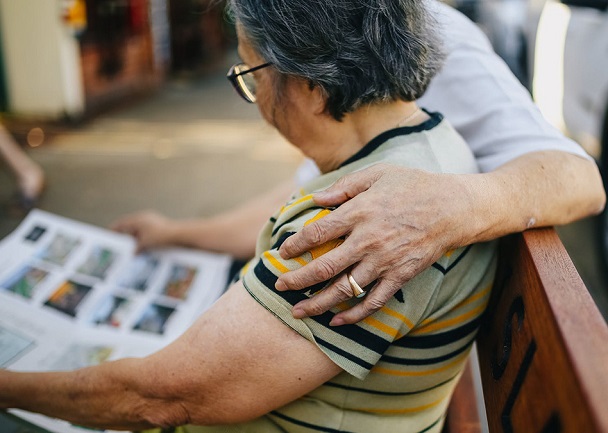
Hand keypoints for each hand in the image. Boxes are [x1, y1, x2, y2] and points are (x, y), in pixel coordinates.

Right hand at [110, 211, 175, 251]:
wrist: (180, 234)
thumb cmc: (160, 236)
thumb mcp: (145, 243)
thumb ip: (136, 248)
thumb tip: (133, 253)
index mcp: (138, 219)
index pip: (122, 223)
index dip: (114, 229)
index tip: (109, 234)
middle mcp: (145, 218)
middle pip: (130, 227)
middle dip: (125, 236)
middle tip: (119, 244)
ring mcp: (152, 221)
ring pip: (140, 230)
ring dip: (135, 238)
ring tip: (131, 248)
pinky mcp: (160, 226)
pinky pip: (147, 232)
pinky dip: (144, 239)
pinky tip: (144, 247)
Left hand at [276, 163, 472, 324]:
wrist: (453, 207)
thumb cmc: (413, 185)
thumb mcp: (377, 174)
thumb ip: (343, 187)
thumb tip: (314, 199)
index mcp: (359, 212)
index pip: (317, 233)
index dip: (295, 246)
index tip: (282, 253)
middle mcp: (368, 240)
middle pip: (324, 267)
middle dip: (297, 280)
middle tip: (280, 287)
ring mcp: (384, 262)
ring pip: (345, 289)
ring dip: (318, 303)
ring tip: (298, 312)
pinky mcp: (400, 276)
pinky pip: (373, 301)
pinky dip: (354, 315)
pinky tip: (336, 321)